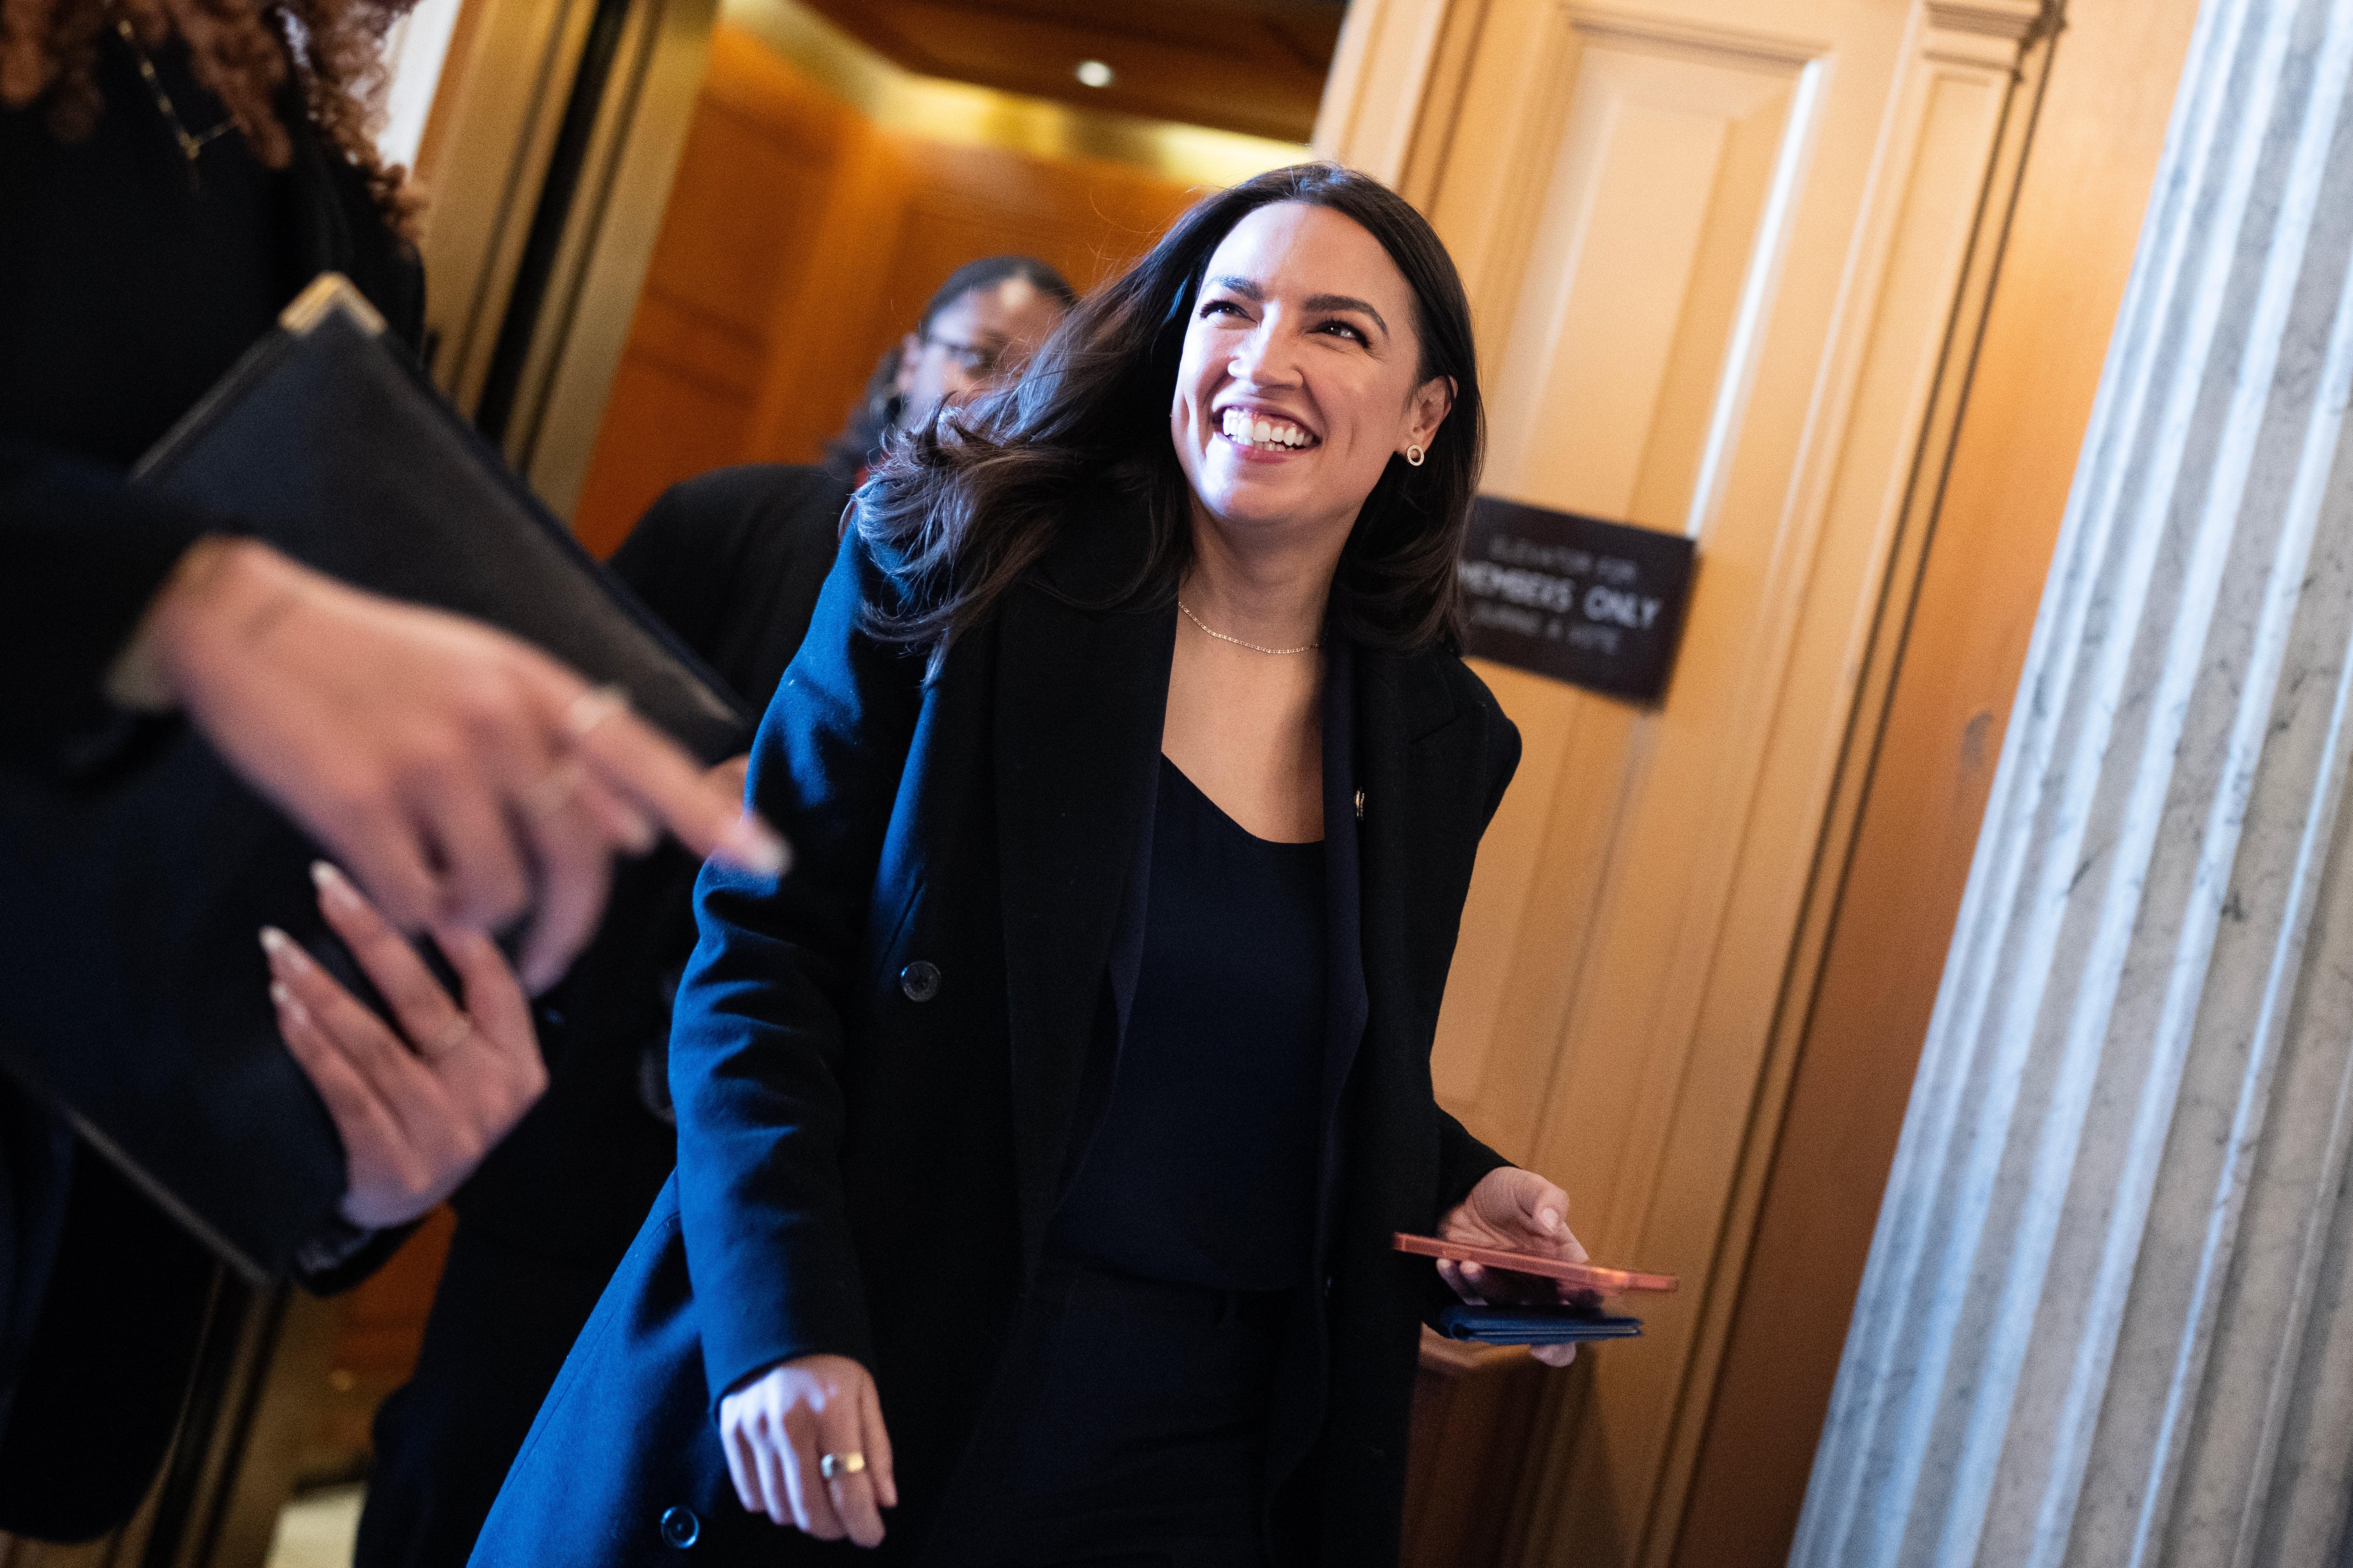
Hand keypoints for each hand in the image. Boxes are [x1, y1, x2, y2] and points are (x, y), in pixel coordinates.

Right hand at [124, 539, 787, 990]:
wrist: (248, 627)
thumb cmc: (376, 661)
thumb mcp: (484, 677)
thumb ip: (562, 751)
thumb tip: (635, 839)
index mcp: (536, 688)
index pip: (645, 762)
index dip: (709, 818)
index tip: (771, 862)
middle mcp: (498, 722)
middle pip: (579, 860)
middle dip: (569, 931)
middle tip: (546, 964)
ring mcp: (429, 762)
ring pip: (498, 894)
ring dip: (473, 916)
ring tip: (433, 882)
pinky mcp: (359, 803)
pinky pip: (420, 903)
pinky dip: (412, 912)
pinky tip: (387, 876)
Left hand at [263, 860, 547, 1227]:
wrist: (395, 1211)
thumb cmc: (431, 1120)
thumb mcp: (472, 1073)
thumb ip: (469, 1015)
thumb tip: (434, 914)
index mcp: (519, 1068)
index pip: (496, 985)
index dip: (457, 934)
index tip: (413, 884)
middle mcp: (489, 1099)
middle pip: (423, 1002)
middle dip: (371, 936)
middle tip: (327, 888)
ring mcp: (442, 1135)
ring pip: (374, 1044)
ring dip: (321, 987)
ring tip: (281, 948)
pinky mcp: (391, 1164)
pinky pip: (344, 1090)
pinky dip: (311, 1045)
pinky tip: (285, 1010)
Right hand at [719, 1354, 897, 1546]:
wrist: (777, 1321)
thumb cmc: (830, 1362)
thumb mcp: (865, 1395)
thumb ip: (877, 1450)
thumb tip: (884, 1501)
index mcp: (832, 1410)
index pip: (848, 1489)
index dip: (863, 1524)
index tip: (872, 1535)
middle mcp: (790, 1423)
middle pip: (811, 1508)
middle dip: (835, 1528)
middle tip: (848, 1521)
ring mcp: (755, 1429)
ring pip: (780, 1508)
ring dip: (805, 1516)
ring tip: (821, 1500)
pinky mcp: (731, 1432)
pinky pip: (751, 1496)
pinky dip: (773, 1502)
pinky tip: (790, 1484)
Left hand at [1437, 1165, 1591, 1366]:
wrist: (1466, 1191)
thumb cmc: (1507, 1192)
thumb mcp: (1529, 1186)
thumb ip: (1549, 1199)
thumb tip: (1552, 1223)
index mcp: (1564, 1262)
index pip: (1584, 1292)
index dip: (1584, 1302)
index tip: (1574, 1298)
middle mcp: (1539, 1285)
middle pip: (1553, 1326)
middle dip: (1550, 1342)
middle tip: (1541, 1345)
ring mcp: (1507, 1290)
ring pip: (1503, 1310)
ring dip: (1487, 1289)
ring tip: (1471, 1264)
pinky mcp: (1476, 1290)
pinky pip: (1468, 1297)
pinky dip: (1458, 1284)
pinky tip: (1448, 1264)